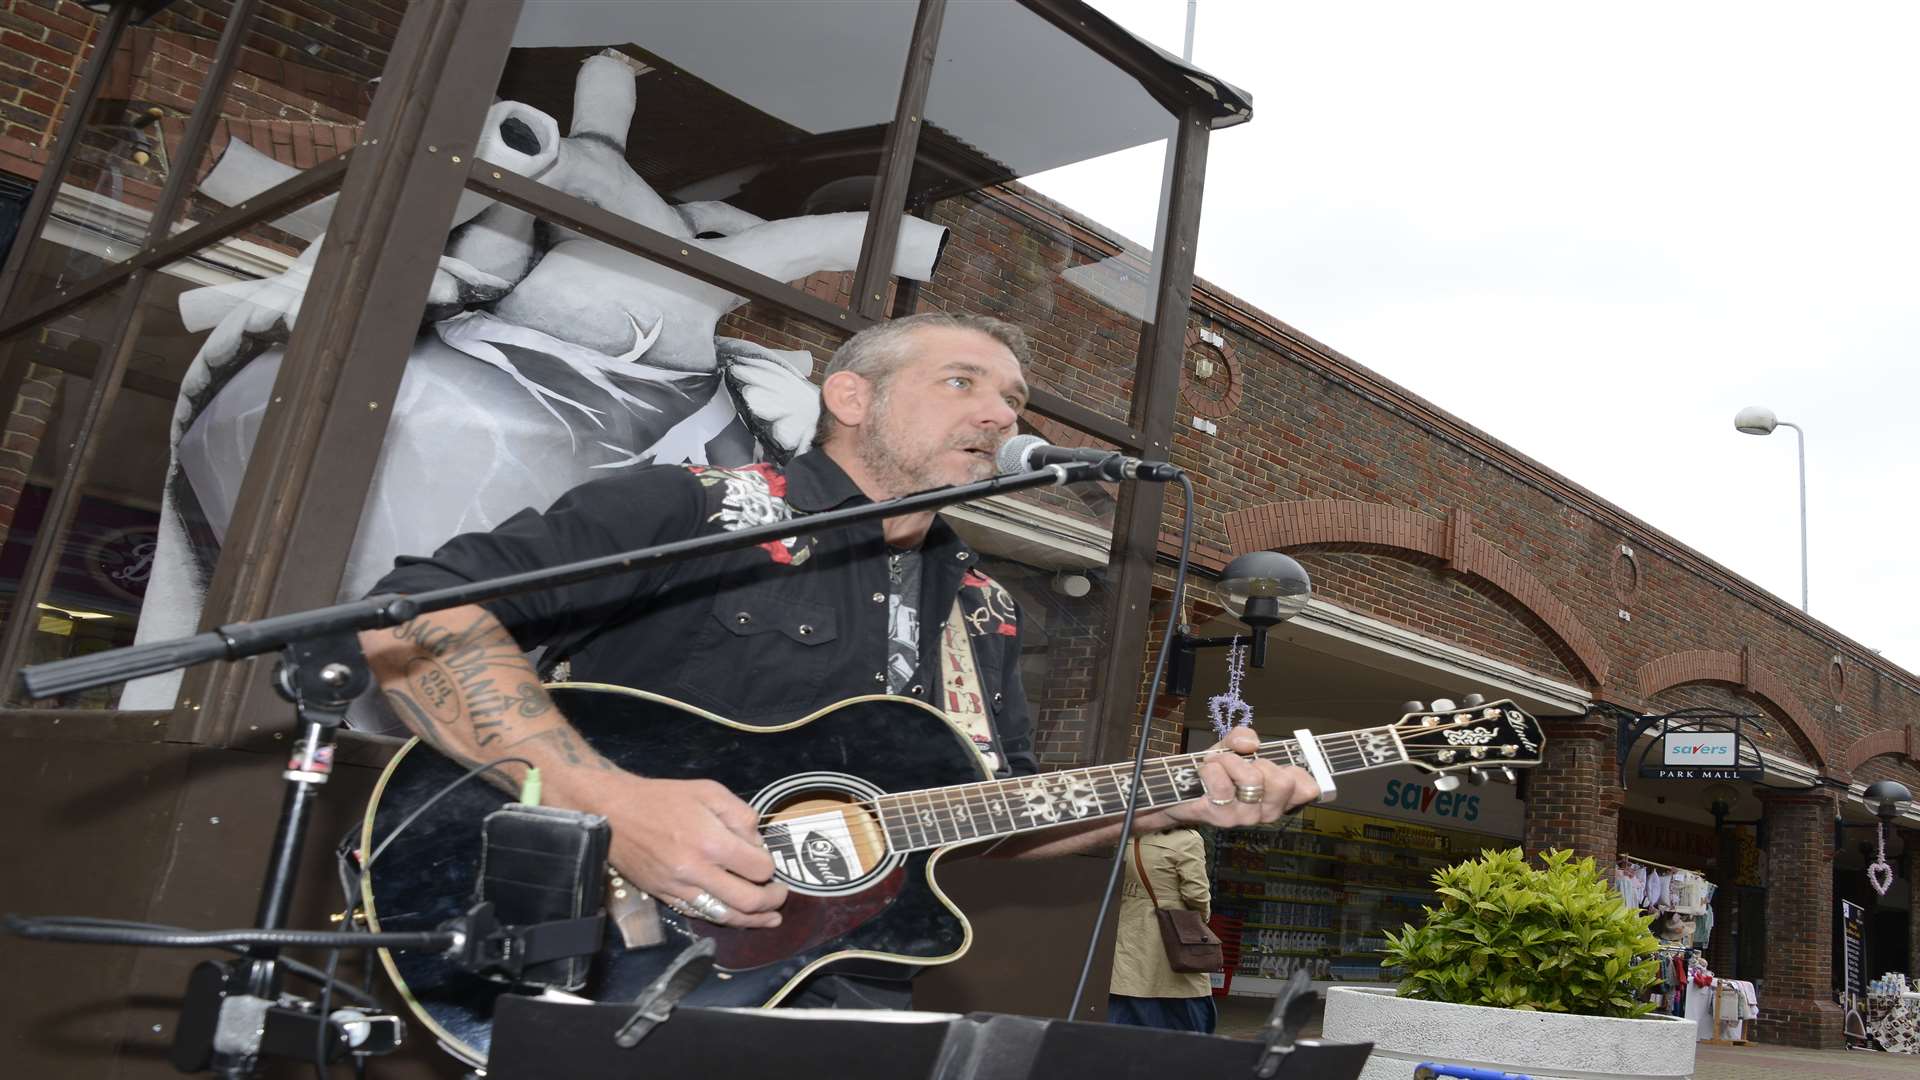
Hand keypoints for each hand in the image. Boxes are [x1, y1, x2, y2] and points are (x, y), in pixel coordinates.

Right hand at [563, 770, 788, 928]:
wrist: (613, 813)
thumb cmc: (663, 798)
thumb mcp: (709, 791)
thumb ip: (740, 816)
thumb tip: (757, 843)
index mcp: (711, 842)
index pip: (758, 869)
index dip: (770, 868)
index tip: (769, 862)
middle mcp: (696, 872)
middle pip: (747, 901)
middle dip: (771, 901)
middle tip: (779, 895)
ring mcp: (679, 889)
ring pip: (724, 916)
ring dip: (753, 920)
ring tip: (770, 918)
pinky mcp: (664, 897)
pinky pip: (700, 915)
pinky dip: (722, 917)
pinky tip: (735, 915)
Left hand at [1165, 726, 1319, 827]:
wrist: (1178, 790)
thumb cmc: (1212, 770)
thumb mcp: (1231, 748)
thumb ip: (1243, 737)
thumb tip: (1251, 744)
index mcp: (1278, 797)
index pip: (1309, 789)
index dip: (1298, 771)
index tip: (1279, 762)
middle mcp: (1266, 811)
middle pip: (1282, 782)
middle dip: (1258, 762)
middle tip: (1239, 762)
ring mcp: (1245, 817)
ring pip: (1252, 781)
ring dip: (1229, 762)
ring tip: (1217, 763)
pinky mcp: (1222, 818)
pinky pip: (1223, 785)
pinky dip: (1211, 769)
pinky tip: (1205, 772)